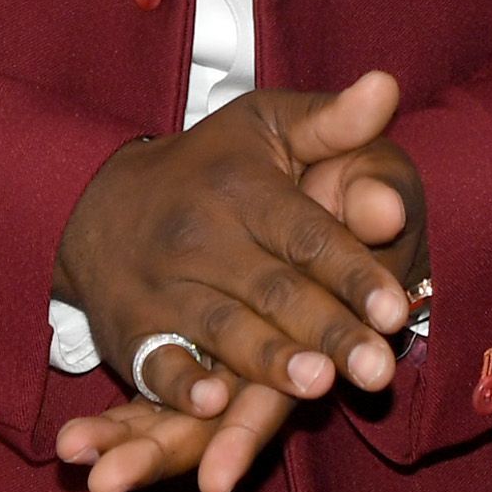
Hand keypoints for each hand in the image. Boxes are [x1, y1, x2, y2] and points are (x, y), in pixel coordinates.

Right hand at [50, 72, 415, 491]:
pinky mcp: (131, 330)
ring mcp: (163, 286)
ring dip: (269, 362)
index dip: (352, 272)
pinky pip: (155, 363)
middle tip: (378, 370)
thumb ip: (331, 121)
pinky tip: (213, 405)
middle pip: (275, 290)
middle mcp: (202, 237)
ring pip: (223, 328)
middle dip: (329, 332)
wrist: (96, 204)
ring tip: (317, 386)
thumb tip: (387, 86)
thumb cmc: (208, 167)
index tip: (396, 310)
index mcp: (243, 188)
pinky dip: (181, 385)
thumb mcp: (264, 126)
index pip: (306, 234)